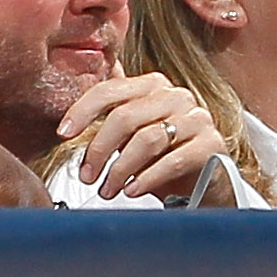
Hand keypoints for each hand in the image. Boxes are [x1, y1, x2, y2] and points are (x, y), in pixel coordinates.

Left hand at [53, 71, 226, 200]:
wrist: (205, 181)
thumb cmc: (161, 154)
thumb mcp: (132, 131)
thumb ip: (111, 110)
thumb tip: (71, 101)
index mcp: (153, 85)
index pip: (110, 90)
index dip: (82, 111)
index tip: (63, 134)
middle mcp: (177, 96)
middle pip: (126, 116)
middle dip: (99, 150)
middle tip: (87, 176)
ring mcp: (198, 119)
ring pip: (148, 139)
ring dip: (120, 169)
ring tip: (108, 190)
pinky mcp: (212, 145)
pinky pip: (174, 160)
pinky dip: (147, 178)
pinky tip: (132, 191)